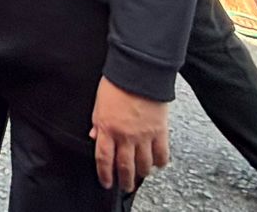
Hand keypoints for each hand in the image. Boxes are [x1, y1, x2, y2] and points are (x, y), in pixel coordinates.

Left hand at [90, 77, 169, 192]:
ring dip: (142, 173)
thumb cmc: (117, 82)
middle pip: (125, 167)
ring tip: (141, 175)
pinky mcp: (160, 131)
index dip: (104, 175)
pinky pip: (162, 154)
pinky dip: (160, 162)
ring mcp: (143, 135)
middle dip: (125, 180)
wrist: (140, 70)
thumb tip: (94, 135)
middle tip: (125, 186)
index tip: (106, 182)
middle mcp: (125, 135)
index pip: (103, 159)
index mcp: (107, 128)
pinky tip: (157, 164)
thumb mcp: (99, 102)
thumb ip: (97, 122)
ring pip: (144, 164)